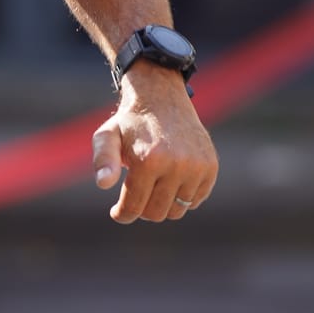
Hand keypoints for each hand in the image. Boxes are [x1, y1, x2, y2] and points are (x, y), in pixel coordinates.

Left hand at [90, 68, 217, 223]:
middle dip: (141, 208)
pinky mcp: (211, 167)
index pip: (134, 207)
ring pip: (177, 210)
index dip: (122, 214)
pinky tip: (170, 182)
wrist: (162, 98)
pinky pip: (195, 201)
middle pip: (156, 213)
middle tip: (136, 194)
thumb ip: (102, 160)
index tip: (117, 211)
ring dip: (162, 204)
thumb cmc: (130, 123)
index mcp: (149, 160)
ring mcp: (197, 166)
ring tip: (152, 186)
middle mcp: (177, 164)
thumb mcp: (107, 136)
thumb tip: (104, 184)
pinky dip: (182, 197)